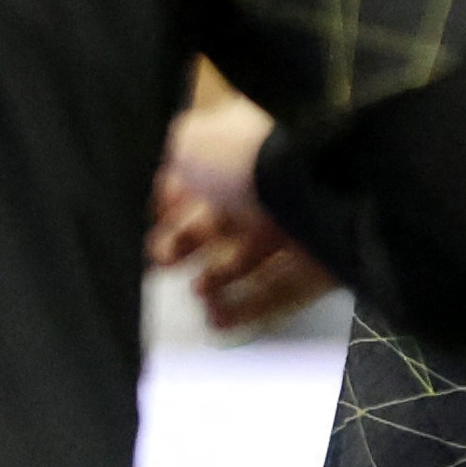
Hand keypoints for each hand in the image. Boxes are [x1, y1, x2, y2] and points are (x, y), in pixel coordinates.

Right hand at [151, 86, 338, 334]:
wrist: (319, 184)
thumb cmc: (246, 157)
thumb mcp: (187, 145)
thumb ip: (163, 158)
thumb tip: (145, 175)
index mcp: (240, 145)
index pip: (198, 173)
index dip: (167, 202)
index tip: (144, 226)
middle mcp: (269, 182)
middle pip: (220, 219)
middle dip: (184, 243)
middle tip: (159, 263)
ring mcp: (298, 223)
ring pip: (248, 257)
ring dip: (215, 279)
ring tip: (195, 294)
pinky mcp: (321, 261)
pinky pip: (280, 289)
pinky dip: (248, 306)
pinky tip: (218, 321)